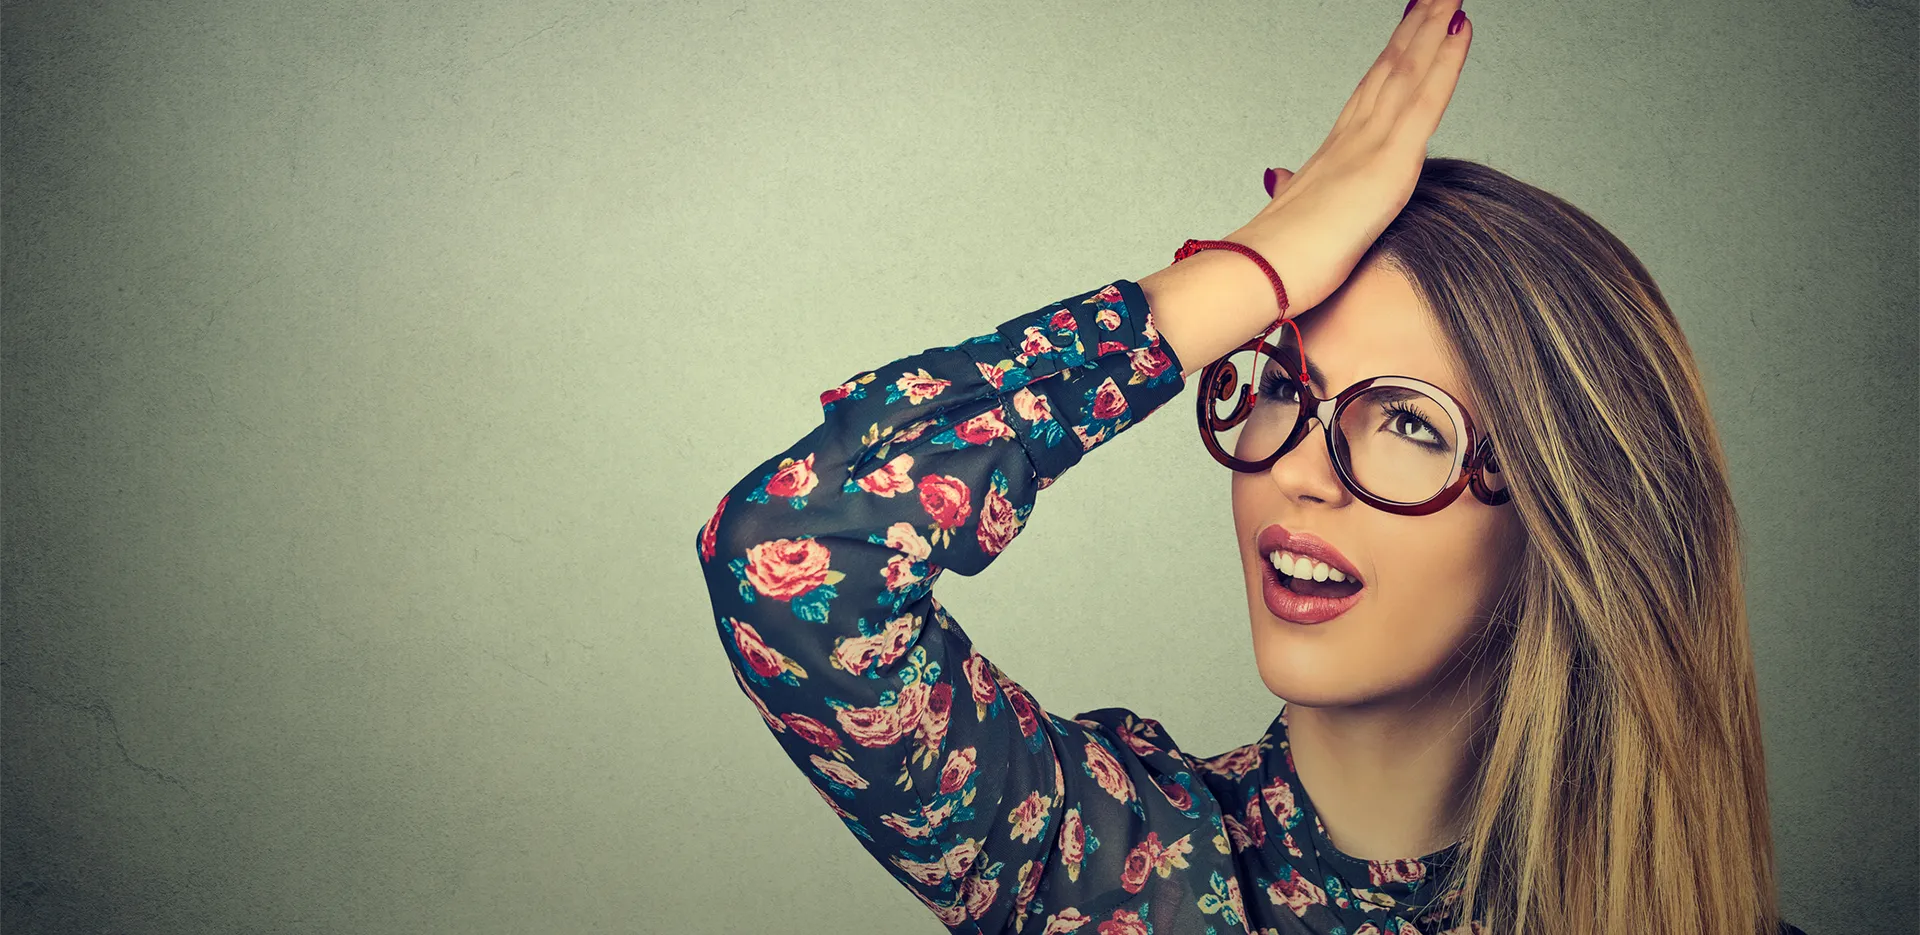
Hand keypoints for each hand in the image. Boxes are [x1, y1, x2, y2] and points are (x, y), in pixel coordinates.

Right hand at [1228, 0, 1471, 317]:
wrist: (1258, 274)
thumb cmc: (1271, 260)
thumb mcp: (1288, 215)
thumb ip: (1290, 189)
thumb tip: (1279, 177)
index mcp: (1333, 153)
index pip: (1372, 92)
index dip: (1394, 54)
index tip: (1412, 23)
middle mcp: (1351, 138)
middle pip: (1391, 68)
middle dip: (1417, 27)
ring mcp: (1369, 144)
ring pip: (1409, 68)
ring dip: (1432, 25)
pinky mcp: (1389, 163)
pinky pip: (1426, 99)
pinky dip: (1446, 60)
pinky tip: (1459, 26)